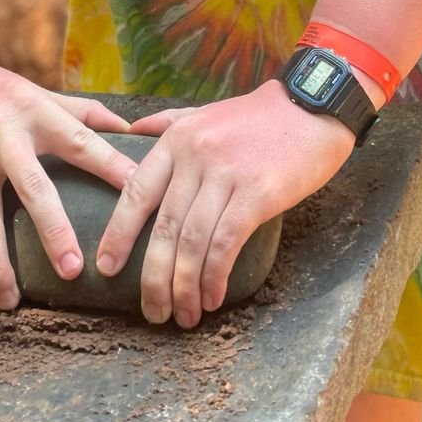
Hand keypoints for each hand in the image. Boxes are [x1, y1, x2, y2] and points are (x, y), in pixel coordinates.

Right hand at [0, 40, 138, 308]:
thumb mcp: (39, 93)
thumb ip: (85, 113)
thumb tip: (134, 132)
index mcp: (37, 113)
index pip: (82, 142)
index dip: (112, 168)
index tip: (139, 197)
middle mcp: (4, 133)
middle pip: (34, 187)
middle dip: (53, 231)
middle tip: (73, 271)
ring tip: (8, 301)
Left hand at [96, 82, 355, 328]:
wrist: (314, 107)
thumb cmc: (261, 116)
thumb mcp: (206, 111)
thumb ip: (168, 122)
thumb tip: (132, 130)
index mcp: (177, 139)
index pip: (136, 191)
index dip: (119, 234)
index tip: (106, 267)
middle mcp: (195, 156)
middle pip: (163, 228)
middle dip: (154, 278)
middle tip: (153, 312)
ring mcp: (226, 174)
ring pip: (192, 242)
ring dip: (185, 287)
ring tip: (185, 315)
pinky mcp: (257, 193)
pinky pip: (226, 243)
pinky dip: (215, 276)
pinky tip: (213, 296)